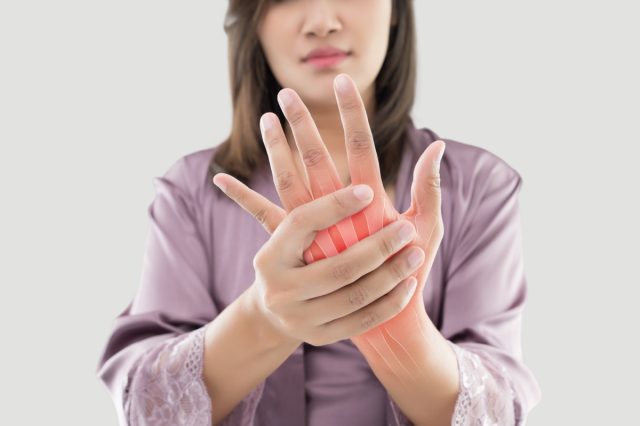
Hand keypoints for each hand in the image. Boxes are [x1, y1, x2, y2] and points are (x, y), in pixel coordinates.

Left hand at [214, 73, 444, 350]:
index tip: (341, 82)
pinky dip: (242, 197)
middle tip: (288, 92)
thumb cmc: (408, 268)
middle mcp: (338, 216)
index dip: (352, 115)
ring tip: (265, 117)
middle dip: (303, 125)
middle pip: (317, 160)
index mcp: (371, 206)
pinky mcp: (296, 246)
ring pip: (288, 181)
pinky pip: (264, 217)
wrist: (381, 317)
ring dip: (276, 149)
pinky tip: (220, 178)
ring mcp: (313, 230)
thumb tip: (438, 144)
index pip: (362, 149)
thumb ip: (428, 187)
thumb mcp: (427, 229)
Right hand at [235, 183, 423, 345]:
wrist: (273, 313)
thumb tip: (354, 179)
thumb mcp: (292, 235)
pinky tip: (408, 284)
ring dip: (391, 274)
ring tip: (415, 253)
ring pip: (354, 296)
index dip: (335, 206)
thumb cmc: (293, 259)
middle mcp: (279, 288)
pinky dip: (389, 302)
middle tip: (406, 229)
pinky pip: (362, 321)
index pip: (303, 223)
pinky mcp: (319, 338)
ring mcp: (298, 318)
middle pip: (337, 267)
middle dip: (377, 248)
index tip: (370, 191)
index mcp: (271, 254)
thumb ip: (317, 209)